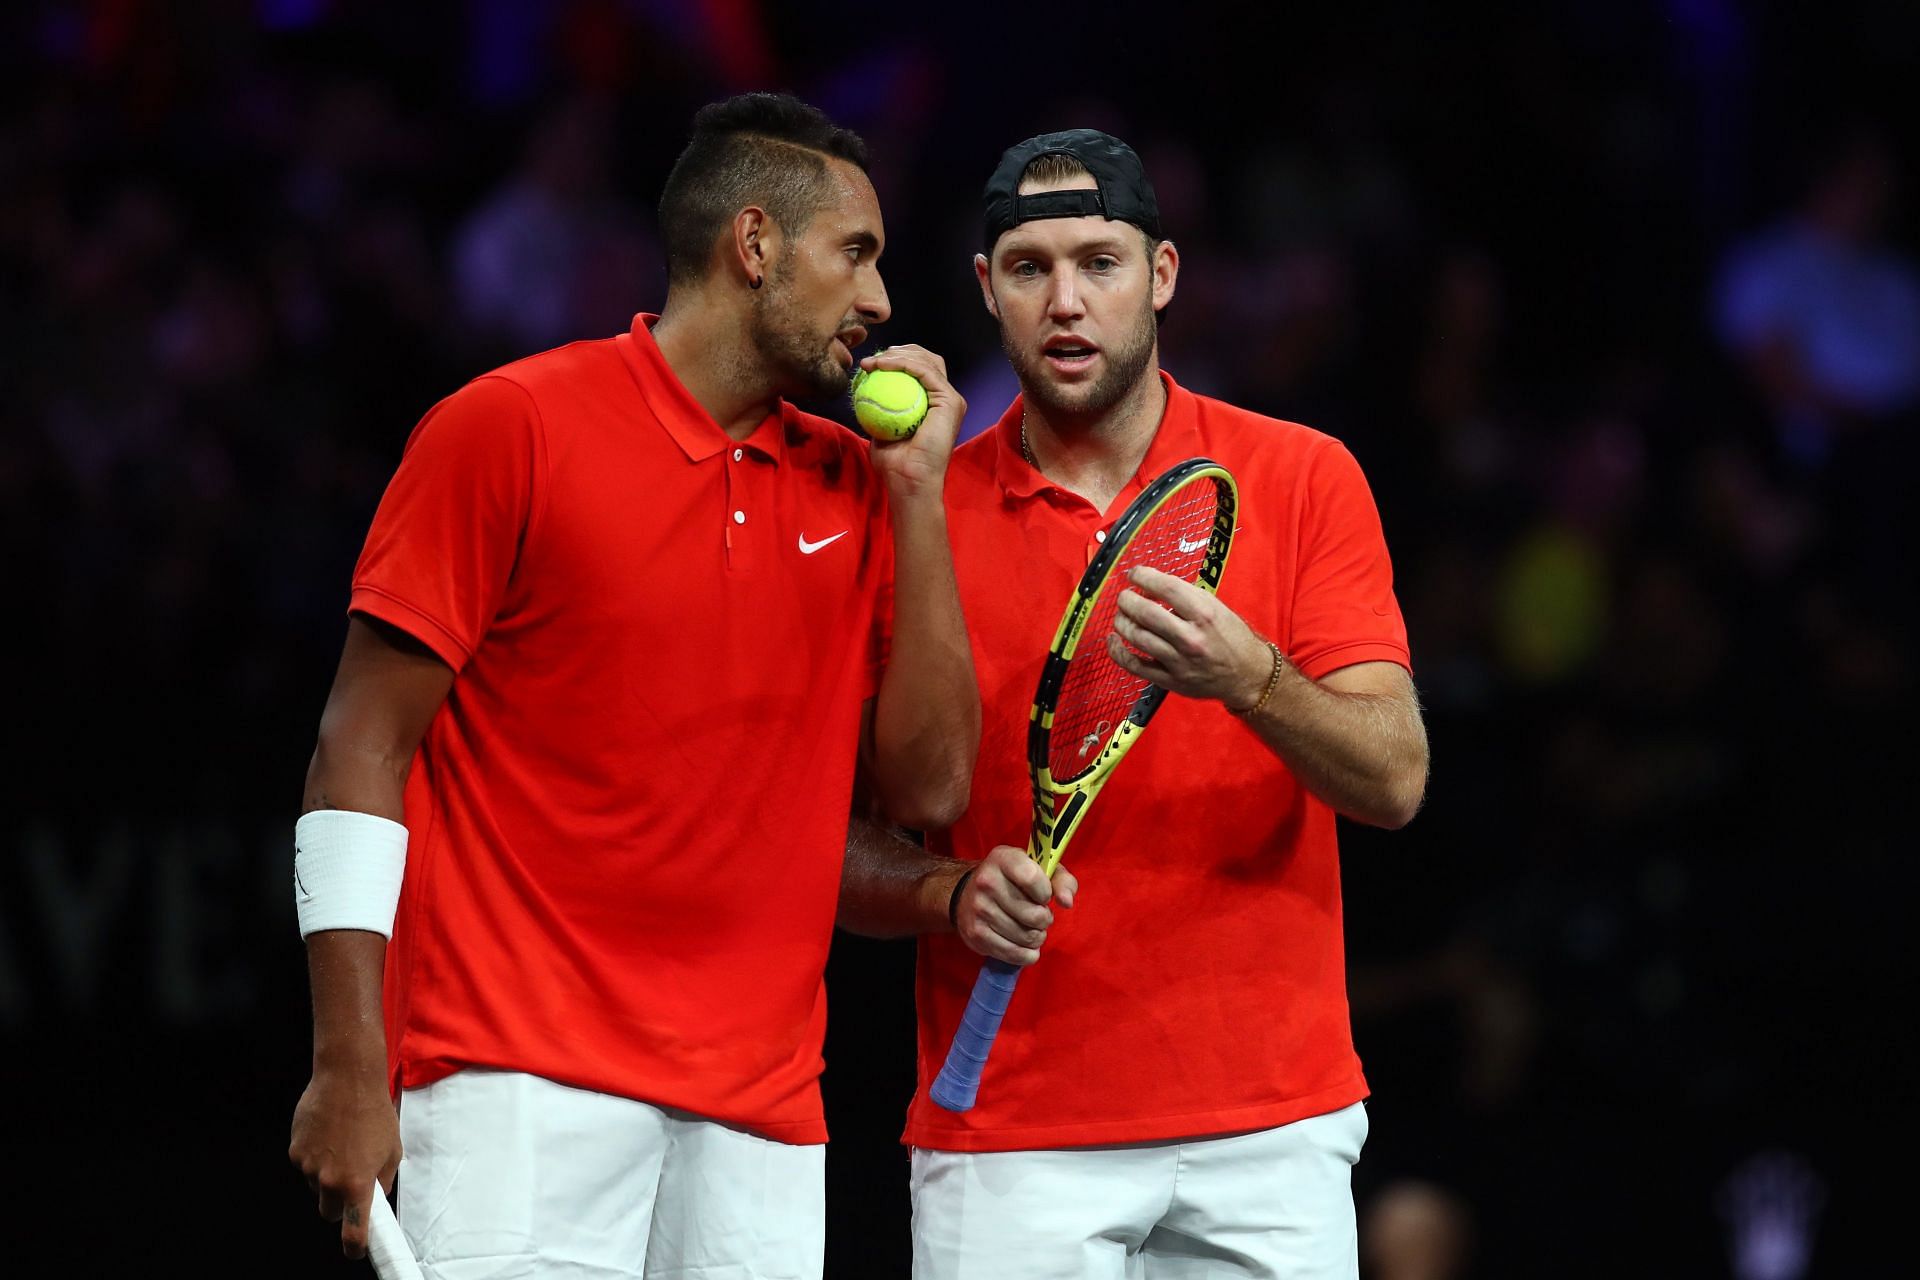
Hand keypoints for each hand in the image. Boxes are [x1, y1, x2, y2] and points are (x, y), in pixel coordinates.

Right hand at [289, 1064, 402, 1258]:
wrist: (347, 1079)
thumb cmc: (374, 1112)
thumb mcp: (392, 1149)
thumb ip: (383, 1180)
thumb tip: (377, 1198)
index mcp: (357, 1184)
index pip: (353, 1232)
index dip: (355, 1246)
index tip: (356, 1250)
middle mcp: (329, 1181)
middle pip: (330, 1213)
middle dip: (340, 1204)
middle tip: (351, 1180)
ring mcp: (308, 1167)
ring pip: (315, 1188)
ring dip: (326, 1178)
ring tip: (342, 1146)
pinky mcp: (294, 1152)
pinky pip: (304, 1167)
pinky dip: (314, 1159)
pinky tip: (327, 1136)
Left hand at [858, 345, 962, 499]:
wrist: (908, 480)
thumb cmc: (894, 464)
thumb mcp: (881, 429)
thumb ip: (880, 410)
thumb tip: (864, 391)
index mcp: (933, 404)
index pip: (919, 370)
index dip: (898, 360)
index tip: (871, 364)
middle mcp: (945, 399)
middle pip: (928, 360)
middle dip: (901, 352)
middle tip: (874, 360)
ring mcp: (950, 399)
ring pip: (927, 362)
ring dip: (897, 356)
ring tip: (873, 363)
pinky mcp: (951, 401)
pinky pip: (926, 372)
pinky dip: (903, 364)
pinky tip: (882, 366)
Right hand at [953, 845, 1077, 965]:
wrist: (967, 892)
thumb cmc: (1012, 880)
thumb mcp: (1039, 869)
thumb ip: (1062, 880)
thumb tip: (1066, 902)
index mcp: (1003, 859)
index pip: (1032, 879)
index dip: (1045, 893)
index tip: (1043, 896)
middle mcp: (987, 882)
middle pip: (1033, 916)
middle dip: (1044, 920)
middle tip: (1039, 915)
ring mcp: (979, 910)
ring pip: (1026, 937)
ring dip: (1036, 937)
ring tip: (1030, 928)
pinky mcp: (976, 934)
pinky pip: (1014, 954)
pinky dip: (1027, 954)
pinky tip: (1025, 945)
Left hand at [1108, 565, 1274, 707]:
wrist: (1248, 675)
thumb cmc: (1231, 638)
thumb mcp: (1215, 608)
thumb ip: (1185, 597)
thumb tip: (1151, 586)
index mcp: (1205, 614)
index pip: (1166, 588)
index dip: (1144, 577)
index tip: (1134, 573)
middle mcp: (1191, 637)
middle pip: (1145, 613)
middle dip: (1127, 600)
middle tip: (1124, 596)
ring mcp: (1179, 661)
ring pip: (1136, 637)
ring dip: (1121, 621)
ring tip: (1121, 614)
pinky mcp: (1170, 680)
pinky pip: (1135, 665)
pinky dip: (1117, 651)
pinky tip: (1113, 639)